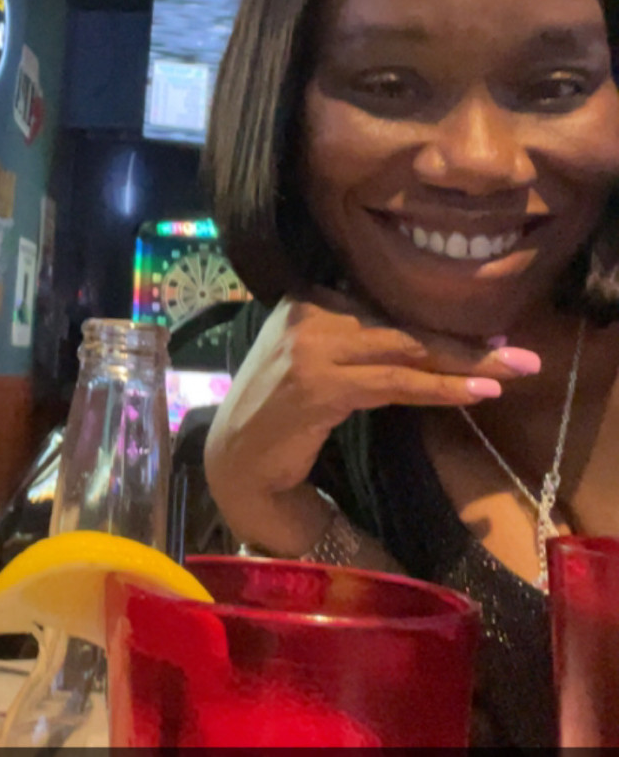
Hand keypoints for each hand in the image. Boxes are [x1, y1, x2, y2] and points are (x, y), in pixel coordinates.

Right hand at [203, 292, 539, 548]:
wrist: (235, 459)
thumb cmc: (280, 414)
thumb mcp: (315, 361)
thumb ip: (356, 340)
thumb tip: (429, 341)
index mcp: (306, 297)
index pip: (389, 305)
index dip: (443, 323)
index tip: (491, 337)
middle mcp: (306, 313)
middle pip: (402, 325)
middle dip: (466, 343)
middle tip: (520, 355)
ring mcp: (309, 348)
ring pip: (404, 350)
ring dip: (463, 365)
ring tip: (510, 373)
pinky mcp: (317, 386)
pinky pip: (393, 384)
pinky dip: (438, 389)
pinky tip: (473, 394)